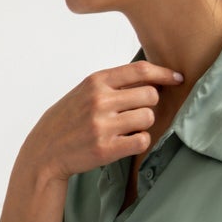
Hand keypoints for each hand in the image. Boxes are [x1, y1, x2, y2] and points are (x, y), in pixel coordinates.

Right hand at [20, 60, 183, 183]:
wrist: (44, 151)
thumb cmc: (67, 120)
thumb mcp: (83, 92)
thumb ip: (112, 84)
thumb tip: (152, 78)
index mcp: (95, 82)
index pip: (140, 70)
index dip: (164, 73)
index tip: (177, 78)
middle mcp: (99, 101)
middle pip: (150, 95)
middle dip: (149, 104)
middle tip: (136, 113)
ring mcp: (102, 125)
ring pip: (149, 118)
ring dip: (144, 124)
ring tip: (127, 128)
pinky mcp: (106, 149)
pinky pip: (142, 140)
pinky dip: (139, 141)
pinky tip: (127, 141)